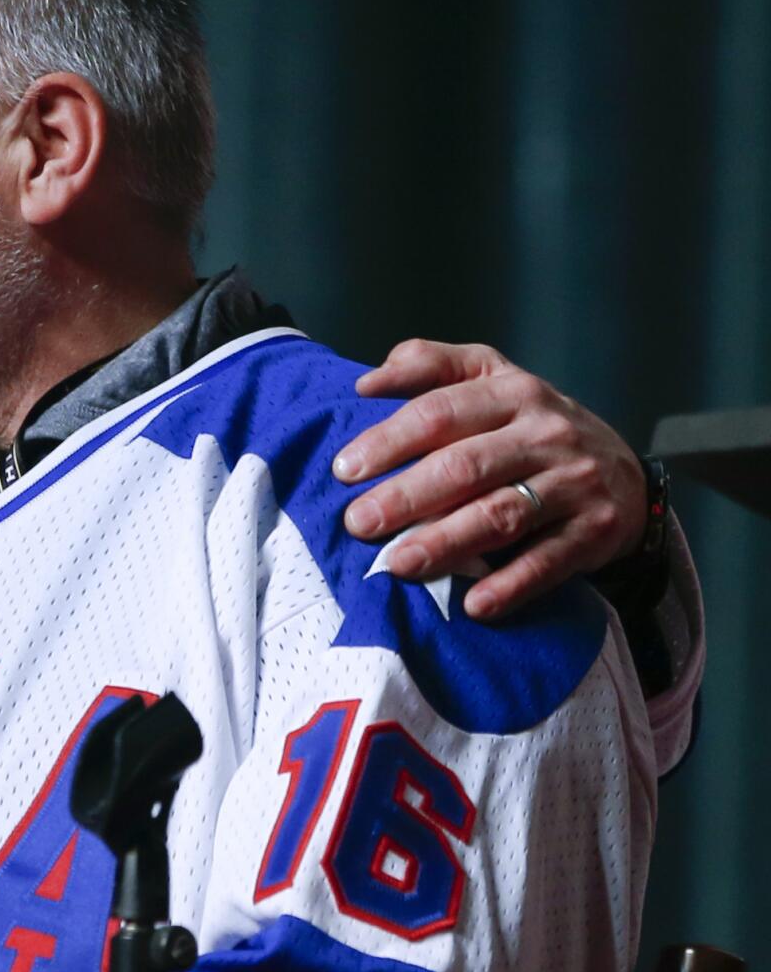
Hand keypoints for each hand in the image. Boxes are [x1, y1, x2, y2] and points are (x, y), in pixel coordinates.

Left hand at [334, 340, 644, 619]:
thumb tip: (368, 381)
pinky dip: (512, 585)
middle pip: (466, 466)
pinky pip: (550, 561)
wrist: (626, 475)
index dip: (390, 440)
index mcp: (513, 391)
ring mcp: (575, 482)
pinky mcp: (597, 530)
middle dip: (407, 496)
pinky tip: (474, 605)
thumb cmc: (530, 427)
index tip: (344, 469)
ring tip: (399, 564)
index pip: (441, 412)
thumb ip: (430, 366)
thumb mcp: (491, 380)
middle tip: (358, 523)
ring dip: (447, 542)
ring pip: (503, 514)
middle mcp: (547, 433)